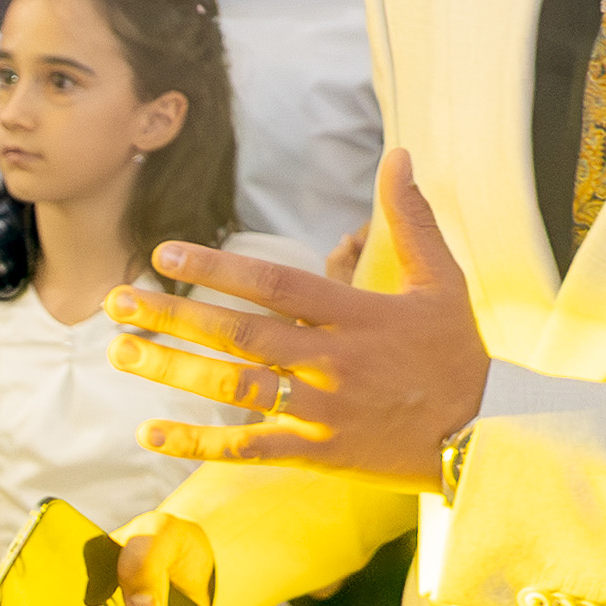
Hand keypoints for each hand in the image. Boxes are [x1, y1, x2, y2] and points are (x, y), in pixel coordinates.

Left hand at [110, 150, 485, 484]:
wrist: (488, 433)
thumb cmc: (458, 352)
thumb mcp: (442, 280)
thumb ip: (411, 218)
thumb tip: (399, 154)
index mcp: (355, 314)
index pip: (273, 282)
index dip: (217, 266)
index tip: (165, 252)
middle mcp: (332, 359)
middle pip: (240, 334)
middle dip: (174, 315)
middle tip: (117, 301)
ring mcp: (323, 408)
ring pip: (235, 387)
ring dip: (173, 370)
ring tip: (120, 352)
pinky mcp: (318, 451)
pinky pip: (248, 448)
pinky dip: (198, 443)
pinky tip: (149, 432)